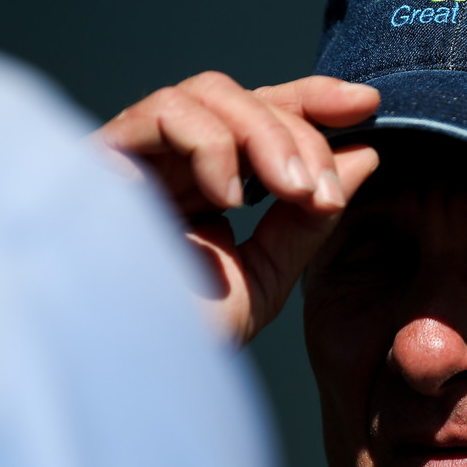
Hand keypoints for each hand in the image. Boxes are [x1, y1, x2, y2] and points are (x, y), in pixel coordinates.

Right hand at [89, 71, 379, 345]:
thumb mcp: (267, 272)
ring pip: (209, 93)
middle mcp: (162, 162)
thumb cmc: (187, 335)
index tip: (368, 104)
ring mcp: (130, 155)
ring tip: (295, 193)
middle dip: (300, 134)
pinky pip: (165, 111)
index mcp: (198, 186)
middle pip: (242, 97)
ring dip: (268, 135)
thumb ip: (310, 217)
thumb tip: (364, 154)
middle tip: (325, 193)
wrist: (132, 373)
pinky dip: (213, 145)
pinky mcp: (97, 154)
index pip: (257, 115)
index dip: (311, 99)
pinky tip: (228, 201)